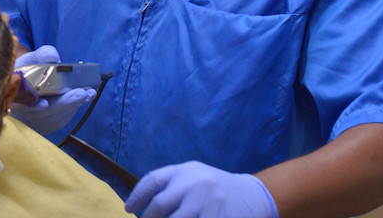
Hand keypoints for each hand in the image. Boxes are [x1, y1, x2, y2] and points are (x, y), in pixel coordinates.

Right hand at [10, 45, 96, 134]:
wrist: (23, 86)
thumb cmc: (25, 71)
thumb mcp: (29, 59)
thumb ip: (41, 55)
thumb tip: (54, 58)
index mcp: (13, 96)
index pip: (20, 105)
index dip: (34, 106)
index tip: (44, 104)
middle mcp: (22, 114)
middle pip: (44, 114)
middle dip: (65, 103)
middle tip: (83, 93)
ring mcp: (33, 123)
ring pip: (55, 118)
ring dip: (73, 105)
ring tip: (88, 93)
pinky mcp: (46, 127)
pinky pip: (60, 119)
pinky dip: (72, 109)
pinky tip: (80, 98)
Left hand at [125, 161, 278, 217]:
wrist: (253, 194)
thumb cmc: (216, 188)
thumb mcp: (194, 177)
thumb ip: (172, 186)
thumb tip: (143, 205)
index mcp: (185, 170)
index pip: (152, 180)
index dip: (137, 195)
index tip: (129, 208)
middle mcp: (194, 183)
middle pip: (160, 205)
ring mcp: (207, 201)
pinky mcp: (217, 217)